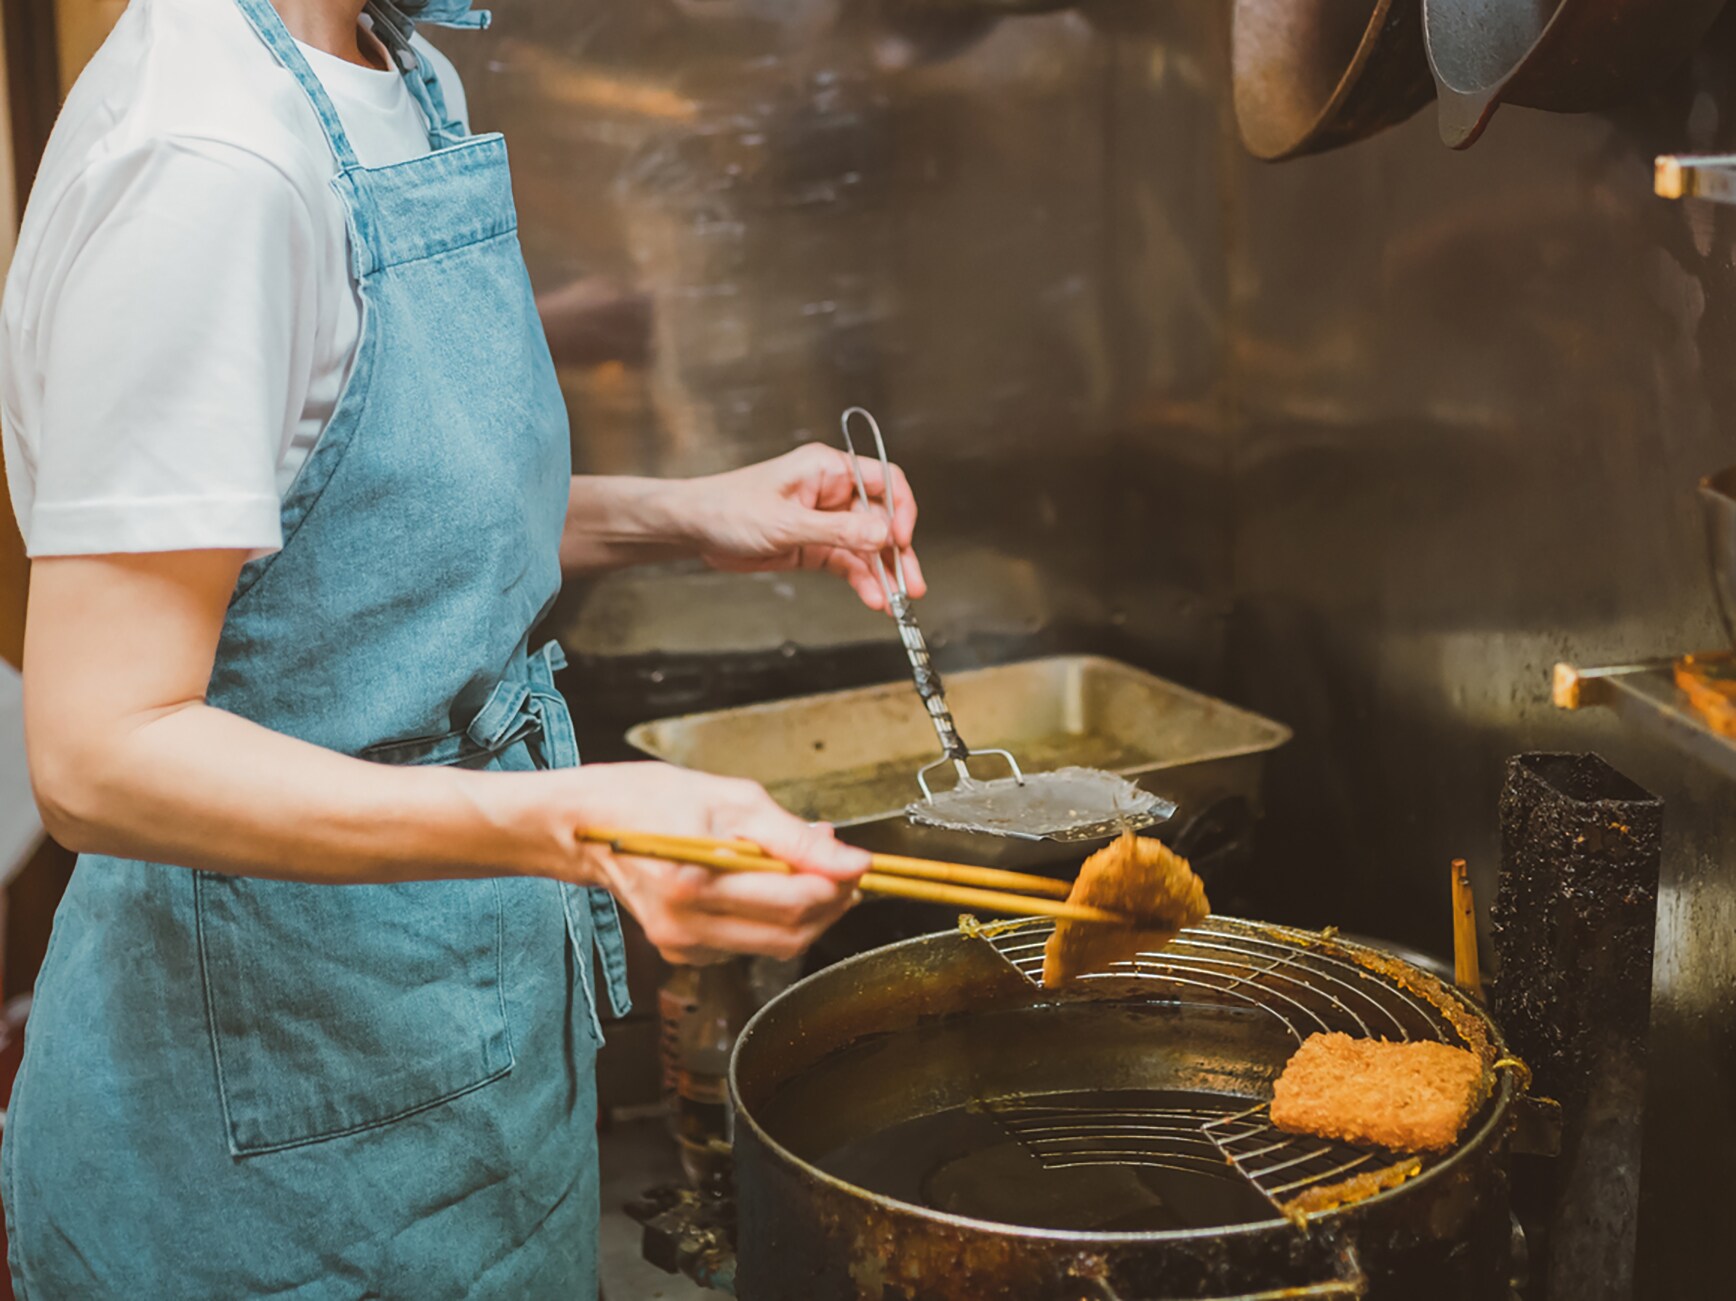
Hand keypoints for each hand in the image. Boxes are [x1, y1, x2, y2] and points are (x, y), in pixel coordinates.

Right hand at [555, 762, 867, 964]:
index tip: (860, 863)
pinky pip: (747, 945)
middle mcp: (686, 923)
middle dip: (829, 904)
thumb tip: (847, 859)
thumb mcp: (731, 799)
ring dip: (804, 911)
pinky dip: (770, 919)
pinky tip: (764, 885)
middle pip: (790, 933)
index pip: (793, 900)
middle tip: (842, 869)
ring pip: (774, 945)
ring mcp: (683, 944)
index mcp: (695, 879)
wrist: (588, 827)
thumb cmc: (650, 800)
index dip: (838, 885)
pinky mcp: (683, 952)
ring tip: (803, 867)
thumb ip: (792, 836)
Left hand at [676, 443, 925, 611]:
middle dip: (897, 553)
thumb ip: (836, 530)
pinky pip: (848, 564)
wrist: (694, 530)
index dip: (899, 509)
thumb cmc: (728, 509)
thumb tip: (882, 535)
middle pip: (881, 520)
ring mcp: (825, 521)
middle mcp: (832, 492)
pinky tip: (873, 598)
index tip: (899, 539)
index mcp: (826, 469)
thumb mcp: (785, 522)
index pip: (883, 481)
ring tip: (897, 602)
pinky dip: (862, 581)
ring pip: (868, 547)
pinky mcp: (815, 546)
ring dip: (883, 574)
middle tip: (911, 583)